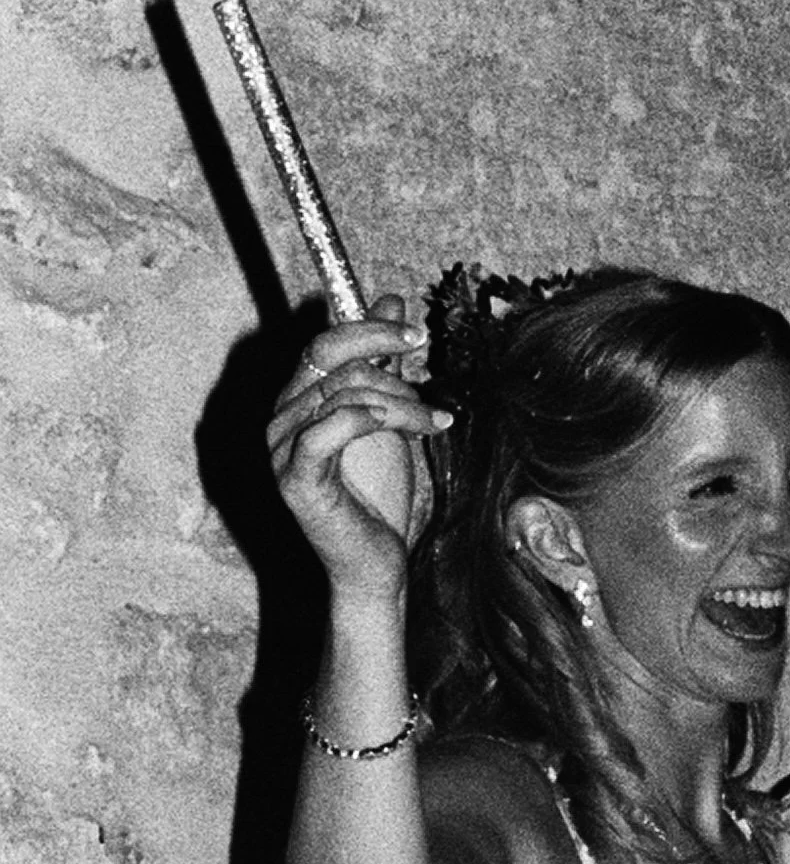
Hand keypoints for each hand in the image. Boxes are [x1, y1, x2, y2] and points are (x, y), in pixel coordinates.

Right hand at [268, 294, 444, 599]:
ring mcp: (281, 449)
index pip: (325, 342)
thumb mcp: (388, 415)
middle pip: (330, 355)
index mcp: (298, 399)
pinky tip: (405, 432)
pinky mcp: (294, 479)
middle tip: (430, 373)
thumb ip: (383, 361)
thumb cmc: (378, 494)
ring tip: (435, 424)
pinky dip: (369, 421)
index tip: (415, 334)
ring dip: (401, 403)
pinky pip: (329, 429)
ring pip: (343, 391)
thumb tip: (391, 301)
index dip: (369, 328)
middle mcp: (280, 418)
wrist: (376, 562)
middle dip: (386, 356)